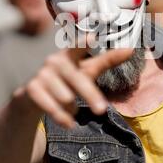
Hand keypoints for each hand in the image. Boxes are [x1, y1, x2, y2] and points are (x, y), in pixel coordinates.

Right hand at [14, 36, 133, 128]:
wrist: (33, 96)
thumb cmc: (66, 79)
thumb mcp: (86, 70)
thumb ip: (106, 60)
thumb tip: (131, 49)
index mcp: (69, 54)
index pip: (77, 47)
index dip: (84, 43)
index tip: (92, 37)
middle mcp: (53, 61)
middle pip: (78, 80)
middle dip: (90, 96)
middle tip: (101, 110)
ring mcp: (41, 75)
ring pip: (66, 98)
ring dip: (72, 108)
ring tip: (71, 108)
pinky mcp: (31, 89)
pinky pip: (52, 108)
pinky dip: (63, 118)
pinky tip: (69, 124)